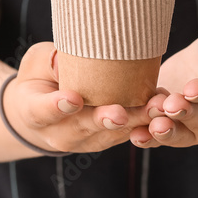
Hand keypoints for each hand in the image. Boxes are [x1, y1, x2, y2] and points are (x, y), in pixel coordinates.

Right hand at [4, 42, 151, 153]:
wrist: (40, 114)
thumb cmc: (38, 81)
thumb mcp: (36, 64)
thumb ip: (51, 62)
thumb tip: (71, 57)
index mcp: (34, 113)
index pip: (43, 111)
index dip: (57, 106)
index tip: (72, 98)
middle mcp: (60, 133)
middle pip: (83, 128)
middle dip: (104, 120)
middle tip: (120, 113)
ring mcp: (85, 140)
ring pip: (112, 134)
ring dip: (136, 121)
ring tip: (156, 108)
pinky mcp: (107, 139)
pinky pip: (128, 132)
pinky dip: (146, 121)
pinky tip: (163, 106)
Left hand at [130, 23, 197, 148]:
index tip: (192, 88)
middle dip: (184, 115)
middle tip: (167, 106)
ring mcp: (191, 126)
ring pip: (178, 135)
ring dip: (162, 132)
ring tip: (147, 126)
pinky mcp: (167, 124)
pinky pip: (156, 136)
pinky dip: (142, 136)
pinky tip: (129, 133)